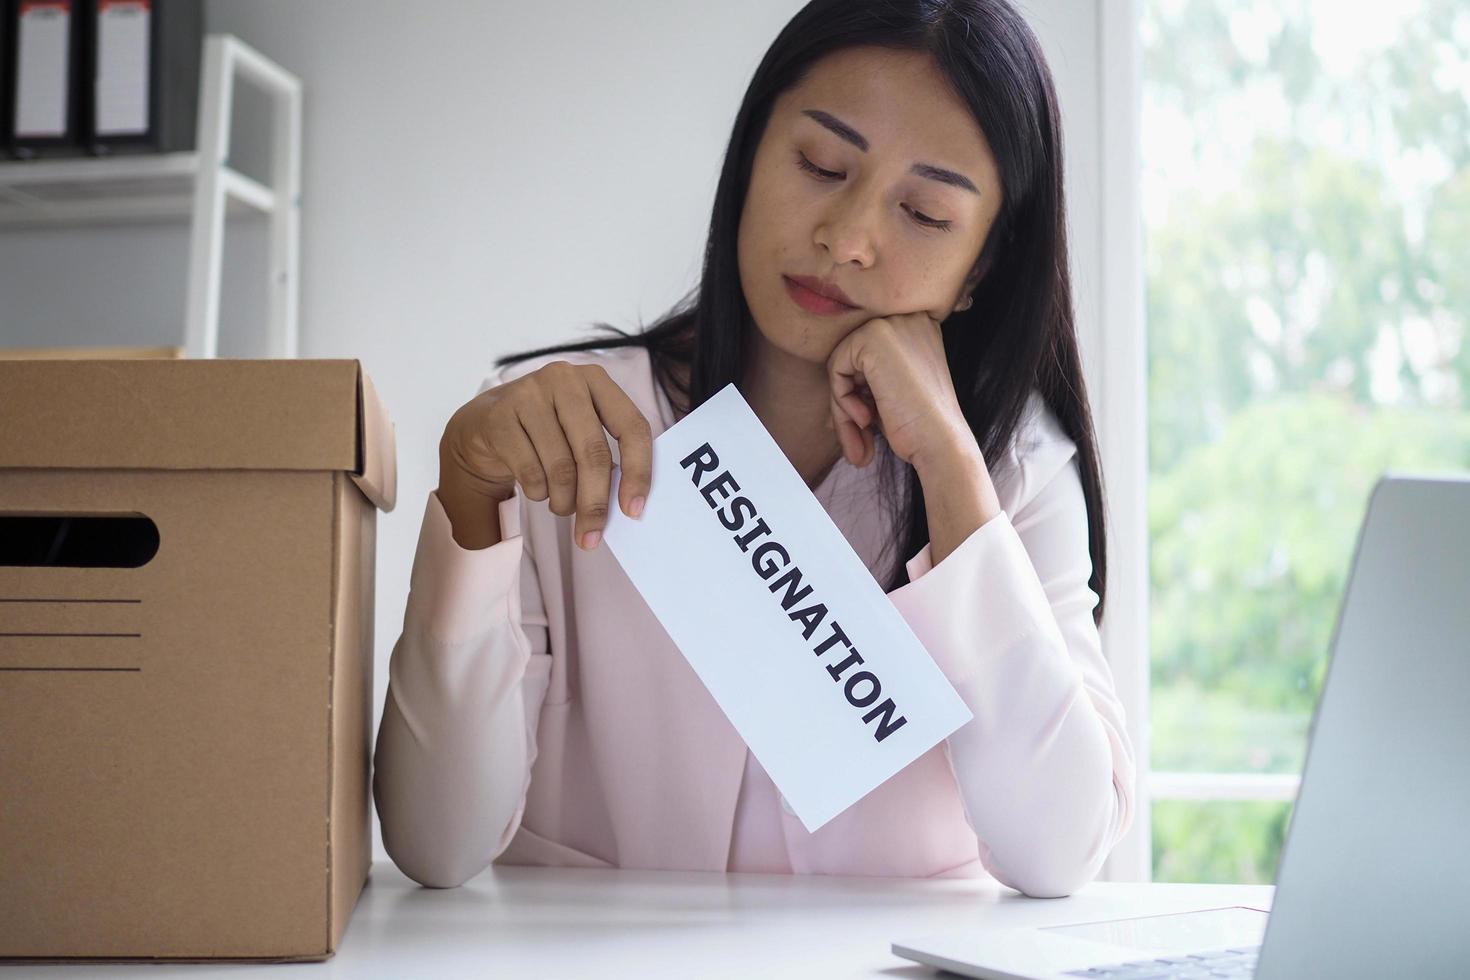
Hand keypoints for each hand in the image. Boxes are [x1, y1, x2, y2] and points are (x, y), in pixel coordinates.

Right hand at [438, 360, 651, 550]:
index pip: (632, 427)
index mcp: (596, 380)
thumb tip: (627, 504)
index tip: (634, 510)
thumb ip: (606, 457)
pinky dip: (538, 493)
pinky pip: (530, 473)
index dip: (638, 472)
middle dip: (596, 503)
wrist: (485, 423)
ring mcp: (529, 394)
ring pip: (561, 468)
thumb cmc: (546, 432)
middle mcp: (564, 379)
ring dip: (564, 501)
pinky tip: (538, 490)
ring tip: (562, 506)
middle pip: (594, 453)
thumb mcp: (580, 431)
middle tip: (592, 535)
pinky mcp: (500, 417)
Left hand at [826, 312, 973, 471]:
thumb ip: (870, 378)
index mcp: (918, 329)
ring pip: (842, 363)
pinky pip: (836, 367)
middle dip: (850, 398)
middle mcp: (908, 318)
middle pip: (855, 357)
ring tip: (862, 431)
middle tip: (859, 435)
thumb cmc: (920, 426)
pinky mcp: (873, 337)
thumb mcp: (895, 391)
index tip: (870, 421)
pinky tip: (866, 418)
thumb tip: (838, 386)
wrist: (939, 443)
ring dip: (844, 404)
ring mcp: (891, 324)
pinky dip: (842, 399)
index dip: (864, 390)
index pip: (870, 354)